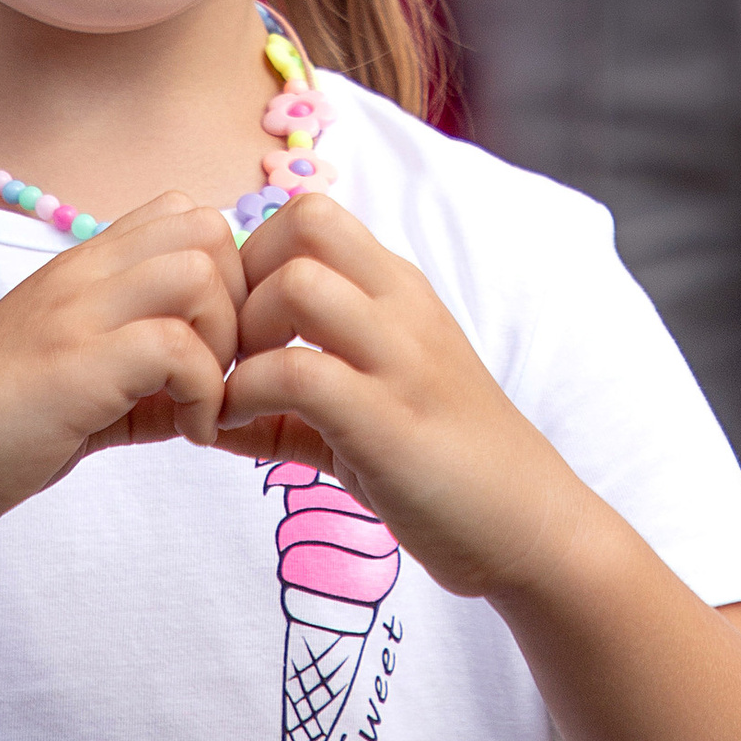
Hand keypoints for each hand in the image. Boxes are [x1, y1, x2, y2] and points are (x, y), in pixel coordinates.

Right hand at [0, 192, 246, 558]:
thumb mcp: (79, 384)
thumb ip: (146, 373)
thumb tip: (216, 391)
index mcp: (81, 269)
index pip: (184, 215)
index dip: (227, 277)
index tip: (217, 349)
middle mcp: (79, 275)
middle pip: (207, 229)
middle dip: (239, 303)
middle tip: (221, 374)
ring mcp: (73, 315)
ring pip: (199, 274)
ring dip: (225, 345)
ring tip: (203, 402)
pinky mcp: (71, 368)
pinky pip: (176, 347)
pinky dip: (202, 394)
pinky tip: (186, 434)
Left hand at [215, 192, 587, 601]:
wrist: (528, 526)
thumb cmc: (444, 467)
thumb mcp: (369, 412)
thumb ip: (295, 405)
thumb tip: (212, 412)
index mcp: (400, 291)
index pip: (312, 213)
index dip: (249, 257)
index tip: (231, 326)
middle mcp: (404, 307)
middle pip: (303, 223)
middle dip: (241, 279)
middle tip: (223, 349)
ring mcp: (403, 360)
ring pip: (298, 285)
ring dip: (241, 336)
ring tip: (230, 390)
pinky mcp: (391, 422)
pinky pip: (298, 375)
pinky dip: (245, 397)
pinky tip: (234, 429)